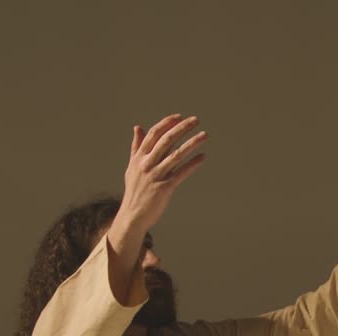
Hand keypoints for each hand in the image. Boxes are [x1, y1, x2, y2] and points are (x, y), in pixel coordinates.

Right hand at [119, 113, 208, 230]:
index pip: (154, 134)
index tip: (180, 117)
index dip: (167, 123)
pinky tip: (203, 157)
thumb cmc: (135, 190)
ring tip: (204, 135)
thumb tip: (138, 127)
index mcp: (139, 157)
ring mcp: (156, 176)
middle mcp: (147, 164)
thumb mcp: (132, 166)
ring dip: (192, 143)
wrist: (133, 215)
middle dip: (182, 128)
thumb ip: (136, 146)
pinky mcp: (165, 188)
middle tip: (196, 120)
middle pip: (166, 140)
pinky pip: (181, 173)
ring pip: (176, 155)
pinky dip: (193, 164)